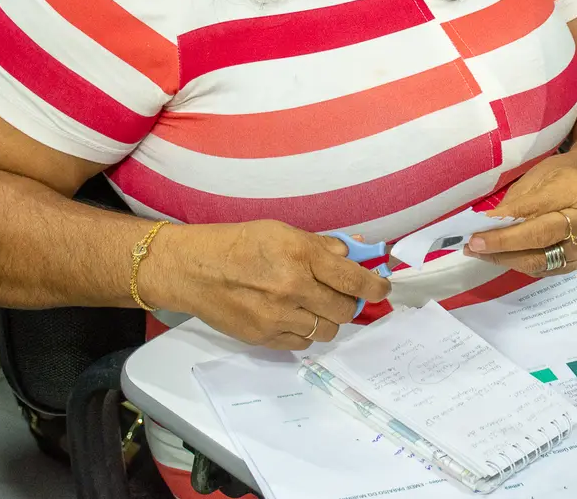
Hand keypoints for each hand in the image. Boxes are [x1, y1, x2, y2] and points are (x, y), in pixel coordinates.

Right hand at [146, 220, 390, 350]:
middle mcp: (294, 288)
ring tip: (315, 307)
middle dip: (348, 303)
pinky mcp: (264, 337)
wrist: (194, 269)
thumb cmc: (238, 244)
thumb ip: (320, 246)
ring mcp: (279, 316)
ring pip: (327, 331)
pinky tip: (294, 317)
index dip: (374, 287)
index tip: (382, 289)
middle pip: (344, 310)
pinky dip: (305, 331)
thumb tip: (351, 255)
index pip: (353, 279)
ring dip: (328, 320)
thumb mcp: (282, 232)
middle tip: (340, 295)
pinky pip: (302, 343)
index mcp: (302, 256)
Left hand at [464, 150, 576, 276]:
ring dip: (505, 259)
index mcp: (575, 190)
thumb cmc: (565, 174)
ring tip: (480, 253)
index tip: (475, 232)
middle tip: (472, 246)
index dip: (503, 225)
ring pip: (539, 261)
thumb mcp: (540, 174)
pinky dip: (520, 263)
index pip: (533, 211)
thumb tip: (488, 226)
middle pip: (538, 239)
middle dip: (501, 245)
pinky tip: (501, 256)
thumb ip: (517, 201)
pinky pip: (545, 269)